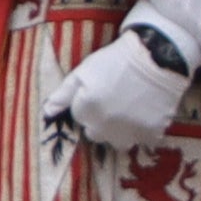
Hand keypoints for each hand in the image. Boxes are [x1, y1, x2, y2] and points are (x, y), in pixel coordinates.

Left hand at [48, 28, 194, 155]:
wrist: (154, 57)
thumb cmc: (114, 61)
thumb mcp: (82, 72)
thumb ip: (63, 95)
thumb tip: (46, 113)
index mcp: (86, 111)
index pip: (79, 119)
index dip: (87, 106)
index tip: (98, 94)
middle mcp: (106, 126)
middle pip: (96, 135)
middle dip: (100, 123)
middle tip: (112, 104)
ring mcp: (129, 132)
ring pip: (119, 142)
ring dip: (119, 132)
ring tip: (127, 111)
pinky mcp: (152, 133)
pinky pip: (144, 140)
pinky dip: (143, 131)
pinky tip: (145, 114)